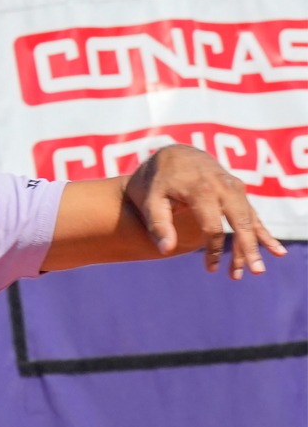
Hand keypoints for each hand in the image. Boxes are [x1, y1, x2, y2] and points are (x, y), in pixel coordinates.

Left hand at [125, 144, 285, 278]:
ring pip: (249, 220)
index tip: (210, 269)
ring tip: (257, 271)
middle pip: (240, 221)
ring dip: (253, 245)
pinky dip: (263, 232)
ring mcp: (234, 187)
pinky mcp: (238, 190)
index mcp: (201, 189)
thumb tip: (165, 251)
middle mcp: (224, 186)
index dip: (213, 249)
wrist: (174, 154)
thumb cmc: (158, 181)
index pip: (213, 226)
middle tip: (254, 272)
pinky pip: (253, 213)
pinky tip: (276, 251)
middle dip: (248, 248)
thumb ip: (158, 224)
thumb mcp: (150, 200)